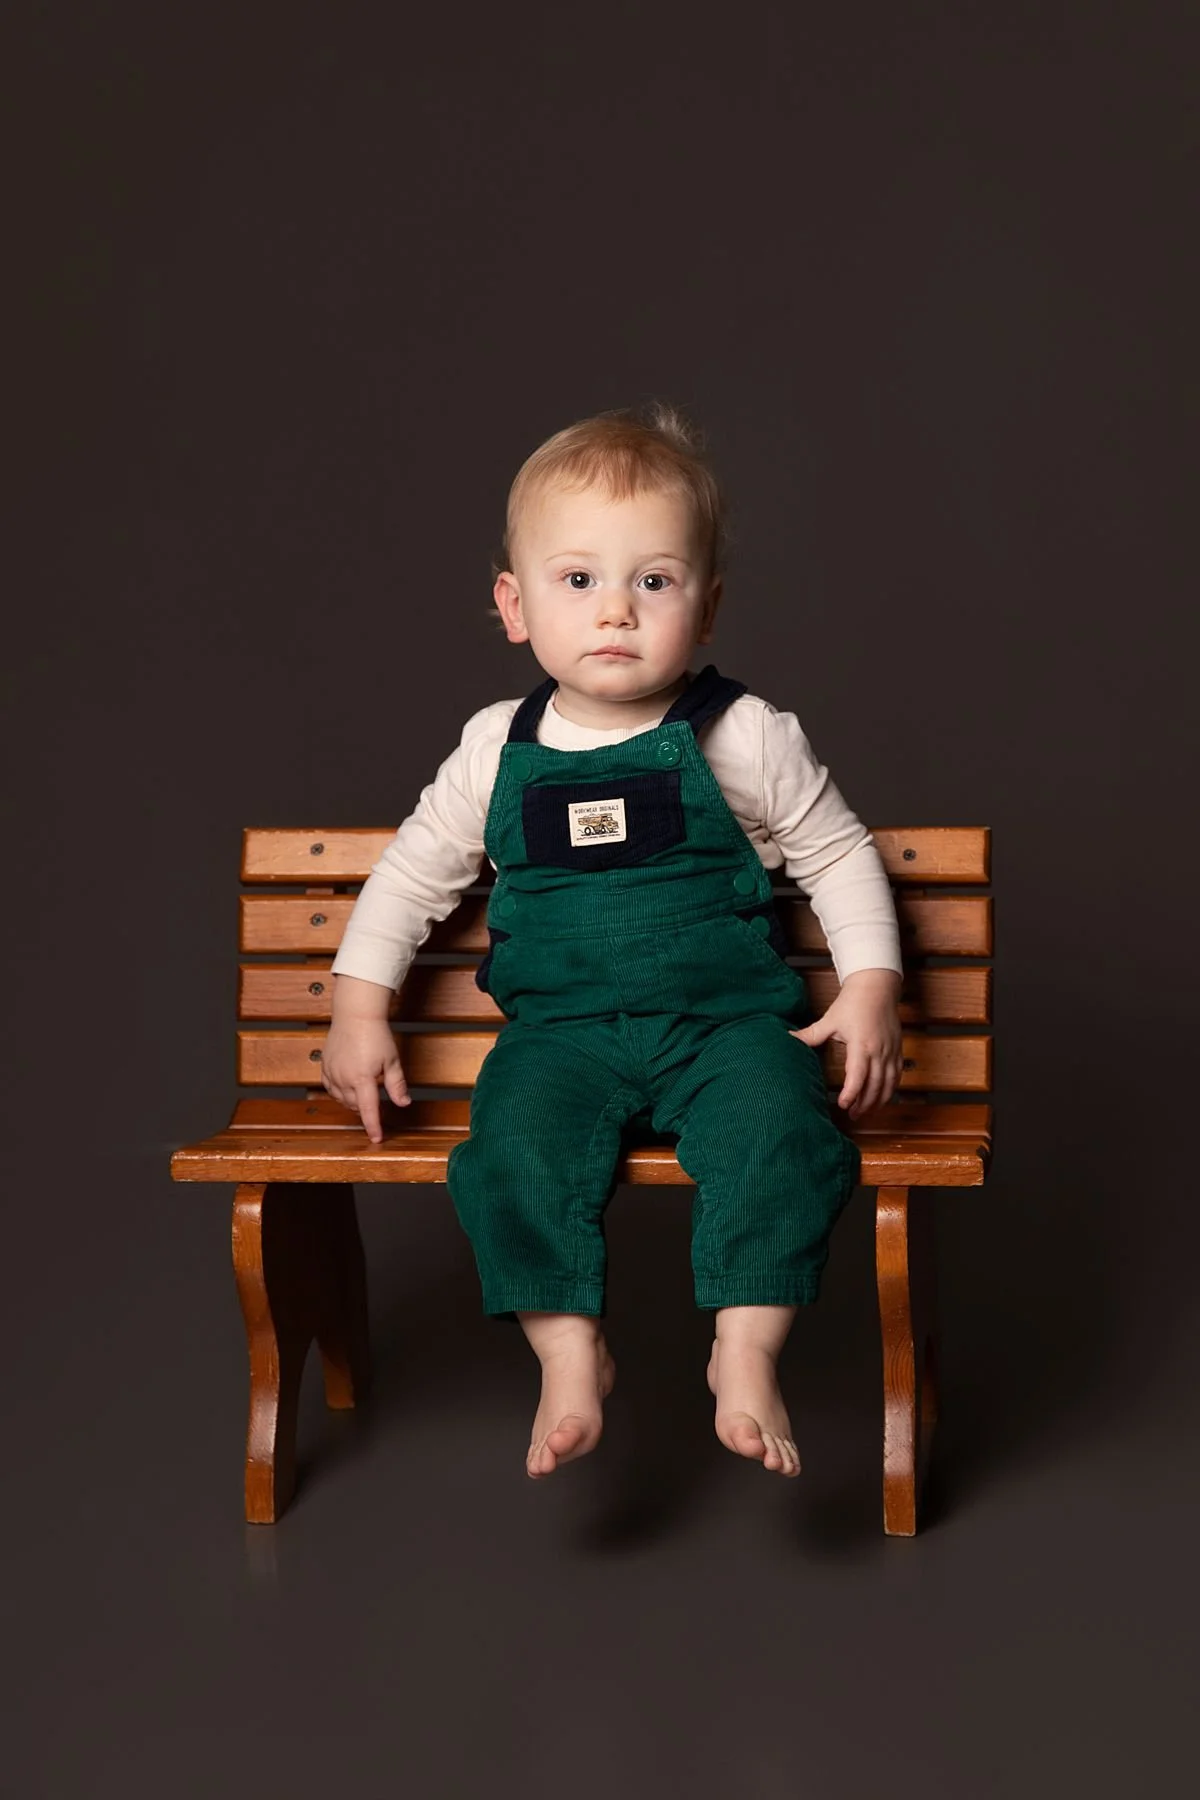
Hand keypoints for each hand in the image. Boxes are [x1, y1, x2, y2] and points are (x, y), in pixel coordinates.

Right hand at [321, 979, 409, 1143]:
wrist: (355, 1014)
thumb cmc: (376, 1034)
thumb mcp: (392, 1061)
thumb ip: (397, 1085)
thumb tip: (403, 1103)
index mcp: (362, 1078)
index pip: (368, 1110)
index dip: (373, 1127)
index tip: (377, 1138)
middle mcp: (344, 1078)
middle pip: (354, 1106)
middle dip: (365, 1109)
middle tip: (376, 1102)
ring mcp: (332, 1072)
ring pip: (341, 1099)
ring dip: (353, 1101)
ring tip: (364, 1090)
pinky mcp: (325, 1066)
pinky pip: (330, 1088)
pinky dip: (340, 1092)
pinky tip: (348, 1086)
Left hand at [789, 968, 903, 1120]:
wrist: (877, 987)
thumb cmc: (853, 1002)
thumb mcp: (830, 1020)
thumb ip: (811, 1035)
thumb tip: (788, 1038)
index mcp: (862, 1045)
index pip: (858, 1076)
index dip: (852, 1094)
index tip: (843, 1105)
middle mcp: (879, 1051)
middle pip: (875, 1086)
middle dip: (865, 1104)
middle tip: (853, 1115)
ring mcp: (891, 1051)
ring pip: (889, 1084)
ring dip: (878, 1100)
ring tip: (866, 1111)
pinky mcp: (898, 1049)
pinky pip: (897, 1075)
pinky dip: (890, 1089)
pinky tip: (882, 1096)